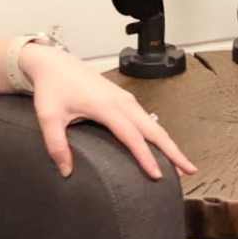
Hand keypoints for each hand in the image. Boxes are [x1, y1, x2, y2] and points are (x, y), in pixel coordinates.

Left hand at [25, 48, 195, 179]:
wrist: (54, 63)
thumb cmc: (52, 88)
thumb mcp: (48, 117)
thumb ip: (56, 145)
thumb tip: (66, 171)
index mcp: (107, 107)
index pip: (132, 137)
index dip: (146, 157)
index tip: (157, 175)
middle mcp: (123, 102)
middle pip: (155, 130)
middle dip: (174, 151)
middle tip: (189, 170)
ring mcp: (126, 100)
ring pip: (155, 125)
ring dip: (169, 144)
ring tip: (182, 164)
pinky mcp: (125, 99)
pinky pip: (148, 119)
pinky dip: (159, 135)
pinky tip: (162, 147)